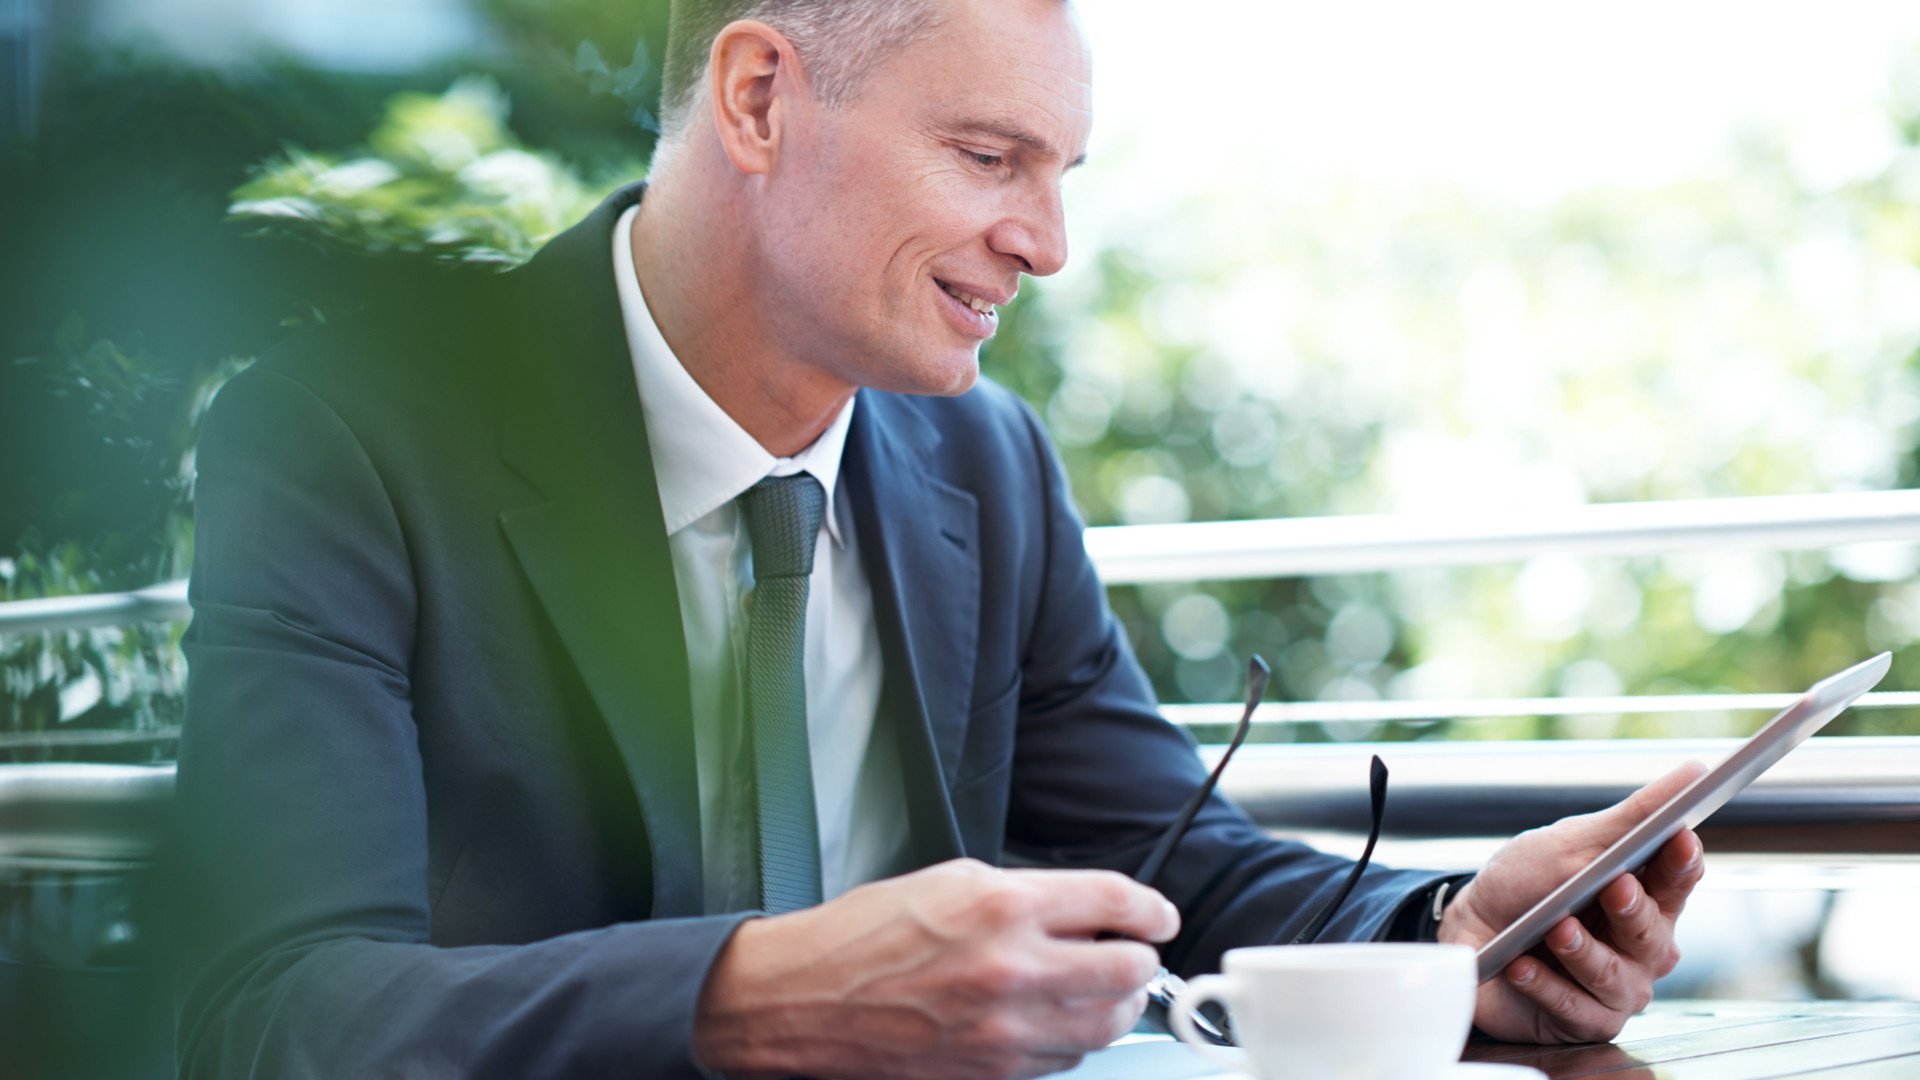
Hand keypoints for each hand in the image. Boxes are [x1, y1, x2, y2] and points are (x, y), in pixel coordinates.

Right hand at [692, 858, 1180, 1079]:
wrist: (806, 1000)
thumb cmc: (864, 936)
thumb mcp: (951, 881)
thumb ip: (1026, 894)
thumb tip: (1084, 909)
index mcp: (1002, 906)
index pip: (1115, 902)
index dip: (1151, 908)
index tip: (1157, 914)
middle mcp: (1013, 969)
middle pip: (1129, 970)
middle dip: (1140, 957)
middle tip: (1133, 948)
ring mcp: (1006, 1029)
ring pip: (1106, 1023)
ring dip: (1116, 1002)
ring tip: (1101, 984)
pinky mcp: (994, 1072)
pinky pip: (1065, 1057)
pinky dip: (1074, 1035)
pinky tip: (1054, 1015)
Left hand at [1439, 761, 1707, 1043]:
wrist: (1467, 929)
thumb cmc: (1525, 884)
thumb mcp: (1570, 842)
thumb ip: (1633, 817)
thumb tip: (1694, 772)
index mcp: (1646, 897)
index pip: (1679, 880)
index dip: (1682, 861)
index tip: (1679, 836)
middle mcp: (1640, 947)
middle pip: (1655, 936)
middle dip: (1634, 911)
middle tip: (1614, 886)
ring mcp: (1615, 988)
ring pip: (1617, 978)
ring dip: (1584, 952)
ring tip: (1555, 929)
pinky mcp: (1581, 1019)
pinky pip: (1576, 1008)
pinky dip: (1545, 984)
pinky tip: (1521, 965)